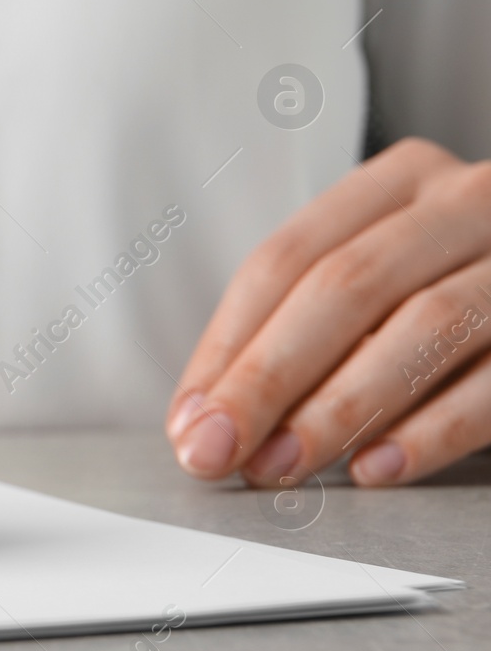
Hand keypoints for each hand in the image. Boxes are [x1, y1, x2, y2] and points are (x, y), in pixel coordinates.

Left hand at [167, 137, 490, 488]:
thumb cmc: (461, 295)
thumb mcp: (382, 286)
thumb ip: (299, 331)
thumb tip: (203, 420)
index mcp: (399, 181)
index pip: (286, 259)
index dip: (228, 345)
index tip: (189, 423)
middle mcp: (467, 201)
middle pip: (343, 287)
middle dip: (268, 379)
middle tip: (218, 453)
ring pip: (423, 326)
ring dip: (340, 408)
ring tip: (284, 466)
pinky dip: (435, 429)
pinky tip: (378, 468)